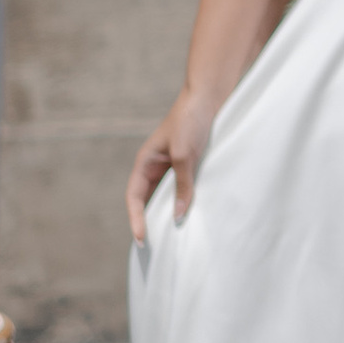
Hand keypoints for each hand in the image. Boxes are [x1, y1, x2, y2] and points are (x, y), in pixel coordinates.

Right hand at [127, 89, 218, 240]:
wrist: (209, 96)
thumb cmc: (191, 121)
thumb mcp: (184, 155)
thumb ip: (182, 185)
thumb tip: (178, 216)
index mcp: (146, 162)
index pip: (134, 197)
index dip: (136, 219)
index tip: (142, 239)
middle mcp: (156, 165)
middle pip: (148, 199)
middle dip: (150, 221)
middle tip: (156, 246)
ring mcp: (172, 164)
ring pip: (166, 194)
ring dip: (169, 212)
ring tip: (174, 236)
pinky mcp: (189, 162)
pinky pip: (183, 187)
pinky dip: (185, 201)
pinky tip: (194, 213)